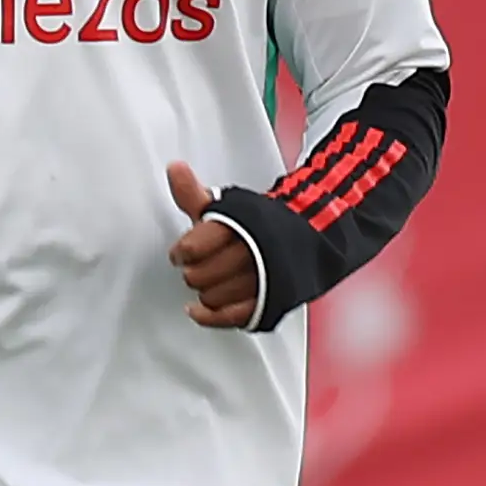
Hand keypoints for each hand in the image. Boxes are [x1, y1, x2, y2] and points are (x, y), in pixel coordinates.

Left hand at [169, 160, 260, 328]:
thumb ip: (194, 193)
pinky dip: (209, 316)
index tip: (180, 253)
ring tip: (208, 281)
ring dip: (204, 292)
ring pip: (213, 297)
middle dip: (194, 272)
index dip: (182, 252)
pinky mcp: (269, 302)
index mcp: (239, 226)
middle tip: (196, 267)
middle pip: (200, 275)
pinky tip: (197, 311)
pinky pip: (231, 317)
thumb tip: (174, 168)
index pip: (194, 248)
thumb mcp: (227, 206)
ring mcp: (262, 280)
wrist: (311, 237)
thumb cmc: (261, 225)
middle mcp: (252, 253)